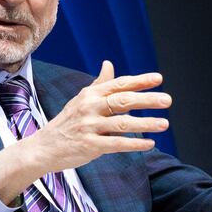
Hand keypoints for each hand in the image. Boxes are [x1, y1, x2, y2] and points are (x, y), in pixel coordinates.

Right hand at [0, 62, 170, 203]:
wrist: (44, 147)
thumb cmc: (67, 123)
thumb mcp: (81, 100)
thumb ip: (99, 84)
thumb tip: (109, 63)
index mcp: (90, 94)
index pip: (118, 85)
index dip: (139, 81)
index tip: (158, 79)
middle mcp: (89, 107)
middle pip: (122, 101)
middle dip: (147, 100)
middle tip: (167, 100)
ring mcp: (89, 126)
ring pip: (122, 123)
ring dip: (146, 124)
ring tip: (164, 124)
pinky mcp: (89, 145)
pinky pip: (116, 144)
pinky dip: (134, 143)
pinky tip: (150, 144)